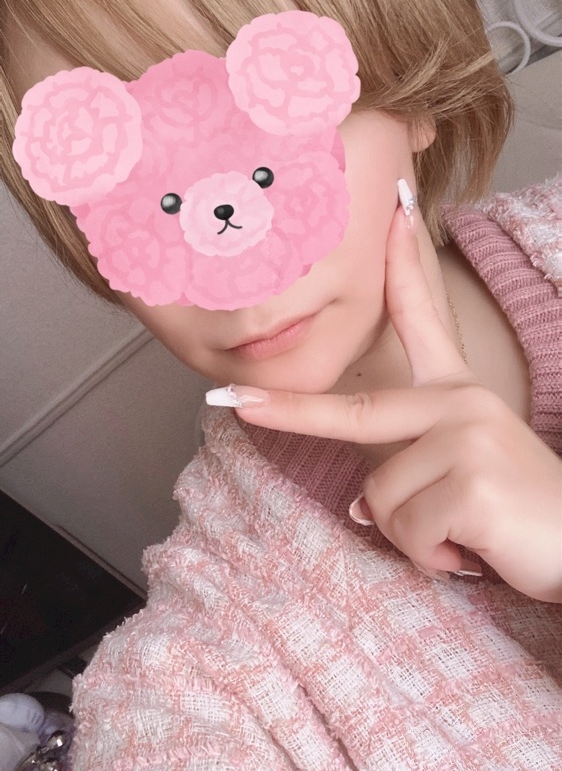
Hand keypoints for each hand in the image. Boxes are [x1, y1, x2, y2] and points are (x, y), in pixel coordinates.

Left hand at [209, 204, 561, 600]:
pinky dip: (431, 557)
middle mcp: (462, 404)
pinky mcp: (471, 481)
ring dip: (411, 537)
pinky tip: (471, 551)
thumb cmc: (522, 516)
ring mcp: (467, 437)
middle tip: (231, 404)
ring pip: (379, 499)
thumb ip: (413, 472)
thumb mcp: (468, 474)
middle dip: (289, 410)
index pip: (426, 319)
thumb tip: (358, 504)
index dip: (403, 268)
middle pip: (356, 413)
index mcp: (461, 395)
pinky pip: (406, 531)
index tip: (392, 213)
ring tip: (463, 536)